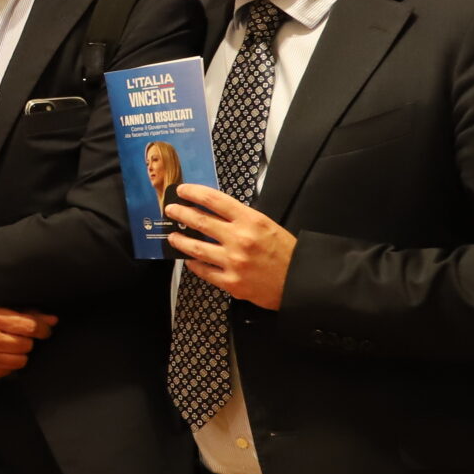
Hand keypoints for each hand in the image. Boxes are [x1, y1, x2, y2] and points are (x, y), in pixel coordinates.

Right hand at [0, 306, 55, 379]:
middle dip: (26, 340)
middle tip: (16, 336)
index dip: (43, 329)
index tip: (44, 330)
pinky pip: (9, 372)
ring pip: (21, 361)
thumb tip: (53, 321)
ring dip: (18, 354)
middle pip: (27, 345)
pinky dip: (7, 364)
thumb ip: (26, 315)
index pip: (30, 327)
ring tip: (7, 346)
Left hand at [166, 184, 294, 309]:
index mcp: (251, 221)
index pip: (215, 200)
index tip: (182, 190)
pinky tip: (189, 260)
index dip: (194, 193)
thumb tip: (217, 212)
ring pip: (195, 247)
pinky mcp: (230, 282)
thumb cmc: (288, 253)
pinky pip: (204, 271)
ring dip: (180, 240)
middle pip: (200, 221)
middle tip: (170, 210)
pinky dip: (193, 264)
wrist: (302, 282)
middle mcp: (239, 239)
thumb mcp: (268, 226)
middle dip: (180, 213)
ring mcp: (233, 262)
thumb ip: (243, 219)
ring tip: (172, 236)